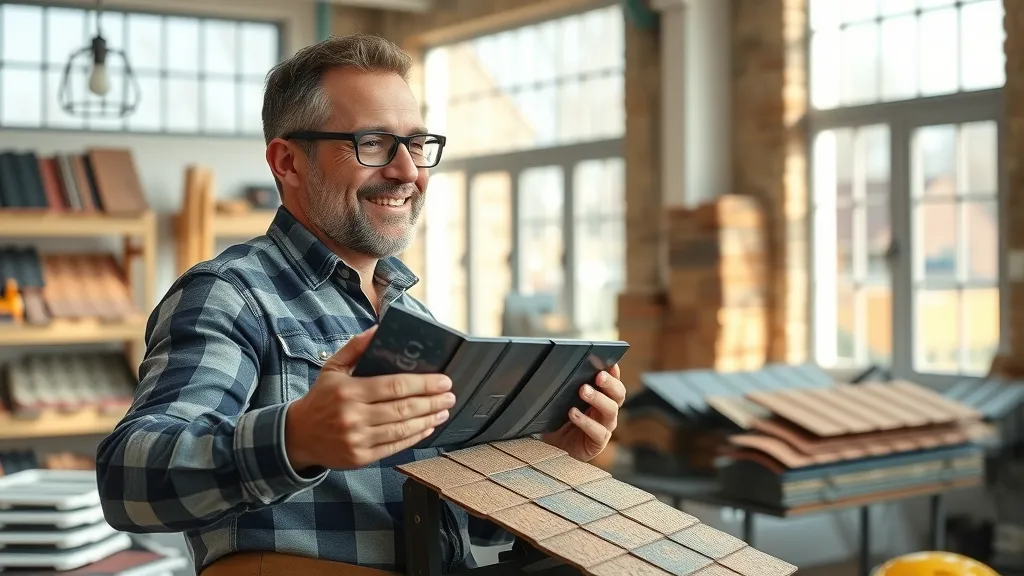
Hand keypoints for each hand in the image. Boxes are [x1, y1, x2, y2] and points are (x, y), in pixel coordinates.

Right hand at [285, 325, 455, 470]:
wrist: (298, 435)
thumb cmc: (321, 398)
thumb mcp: (332, 367)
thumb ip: (356, 347)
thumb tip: (379, 330)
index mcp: (349, 391)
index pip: (394, 386)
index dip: (423, 384)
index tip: (443, 380)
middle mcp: (353, 416)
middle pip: (403, 408)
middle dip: (432, 401)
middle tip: (449, 396)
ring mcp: (357, 439)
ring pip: (402, 429)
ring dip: (428, 420)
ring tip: (443, 411)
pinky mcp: (360, 458)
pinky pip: (394, 447)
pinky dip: (415, 437)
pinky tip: (427, 428)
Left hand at [542, 364, 625, 461]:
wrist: (555, 447)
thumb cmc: (562, 420)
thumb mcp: (565, 401)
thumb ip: (570, 387)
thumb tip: (562, 367)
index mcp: (603, 398)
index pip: (614, 383)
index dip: (614, 374)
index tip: (610, 364)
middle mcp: (607, 411)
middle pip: (618, 394)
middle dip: (610, 384)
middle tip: (599, 376)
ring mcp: (605, 427)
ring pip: (611, 410)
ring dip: (598, 399)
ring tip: (584, 390)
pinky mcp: (598, 442)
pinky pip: (598, 431)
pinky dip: (586, 421)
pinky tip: (573, 413)